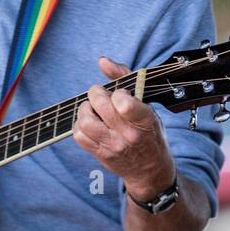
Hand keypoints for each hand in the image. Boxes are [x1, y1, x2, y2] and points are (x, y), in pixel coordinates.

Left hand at [73, 55, 175, 199]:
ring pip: (85, 120)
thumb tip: (102, 61)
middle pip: (99, 105)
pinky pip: (79, 135)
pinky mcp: (100, 154)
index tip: (119, 94)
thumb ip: (125, 78)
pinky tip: (90, 123)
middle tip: (100, 95)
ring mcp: (113, 146)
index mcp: (144, 120)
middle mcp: (128, 135)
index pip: (123, 102)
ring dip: (85, 109)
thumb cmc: (149, 132)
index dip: (116, 92)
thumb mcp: (147, 104)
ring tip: (93, 109)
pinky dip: (80, 125)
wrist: (150, 170)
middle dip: (96, 93)